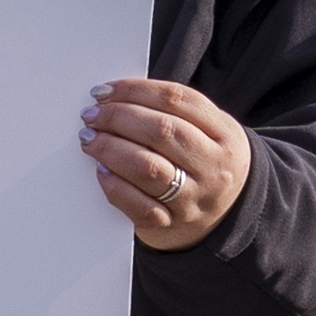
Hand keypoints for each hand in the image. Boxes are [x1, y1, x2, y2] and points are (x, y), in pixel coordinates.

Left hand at [83, 78, 248, 249]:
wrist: (225, 218)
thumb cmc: (205, 164)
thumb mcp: (209, 133)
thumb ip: (172, 112)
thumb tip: (115, 98)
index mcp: (225, 135)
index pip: (177, 100)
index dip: (135, 90)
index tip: (105, 91)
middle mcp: (213, 167)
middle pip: (162, 131)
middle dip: (119, 117)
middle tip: (91, 115)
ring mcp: (193, 198)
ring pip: (148, 168)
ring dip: (110, 148)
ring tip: (90, 139)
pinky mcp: (170, 224)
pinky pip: (138, 205)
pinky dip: (114, 185)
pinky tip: (101, 171)